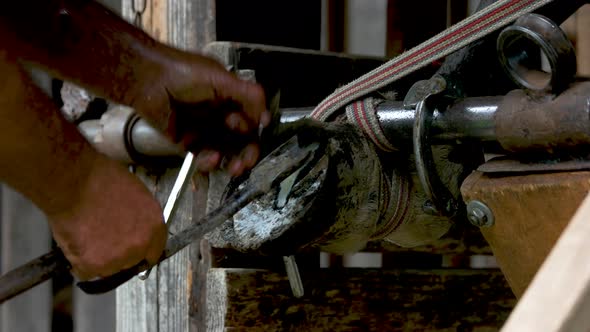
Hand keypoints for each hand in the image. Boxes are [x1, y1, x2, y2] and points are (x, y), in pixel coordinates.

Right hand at [46, 154, 166, 279]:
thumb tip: (136, 226)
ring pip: (109, 268)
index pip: (154, 250)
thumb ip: (141, 217)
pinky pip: (86, 272)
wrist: (74, 183)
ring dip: (99, 259)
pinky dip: (79, 262)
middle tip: (104, 238)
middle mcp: (140, 246)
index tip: (132, 250)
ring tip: (87, 236)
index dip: (141, 250)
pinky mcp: (94, 265)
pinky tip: (77, 242)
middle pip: (131, 261)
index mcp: (155, 227)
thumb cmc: (102, 180)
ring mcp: (117, 258)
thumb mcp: (136, 194)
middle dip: (119, 254)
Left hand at [130, 48, 269, 175]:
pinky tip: (209, 159)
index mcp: (231, 98)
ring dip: (230, 161)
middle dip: (246, 153)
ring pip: (224, 151)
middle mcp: (220, 115)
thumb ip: (248, 95)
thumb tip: (267, 118)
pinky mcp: (188, 142)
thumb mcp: (220, 78)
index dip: (255, 129)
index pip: (251, 120)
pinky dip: (209, 161)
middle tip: (246, 163)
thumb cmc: (182, 72)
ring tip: (232, 167)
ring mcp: (205, 130)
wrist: (147, 80)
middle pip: (241, 140)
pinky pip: (203, 156)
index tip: (255, 134)